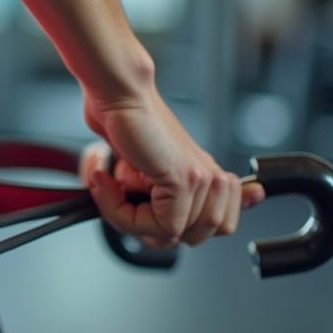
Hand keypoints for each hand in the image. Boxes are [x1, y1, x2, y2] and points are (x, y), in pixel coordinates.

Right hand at [79, 90, 264, 248]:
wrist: (118, 96)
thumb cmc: (122, 125)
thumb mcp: (134, 174)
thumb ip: (149, 201)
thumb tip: (161, 229)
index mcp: (203, 175)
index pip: (222, 221)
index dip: (192, 229)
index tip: (147, 210)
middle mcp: (206, 177)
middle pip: (199, 235)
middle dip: (151, 231)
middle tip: (124, 205)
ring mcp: (199, 178)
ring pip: (178, 234)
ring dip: (133, 222)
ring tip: (116, 191)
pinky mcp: (184, 178)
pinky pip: (162, 225)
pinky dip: (123, 213)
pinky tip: (110, 182)